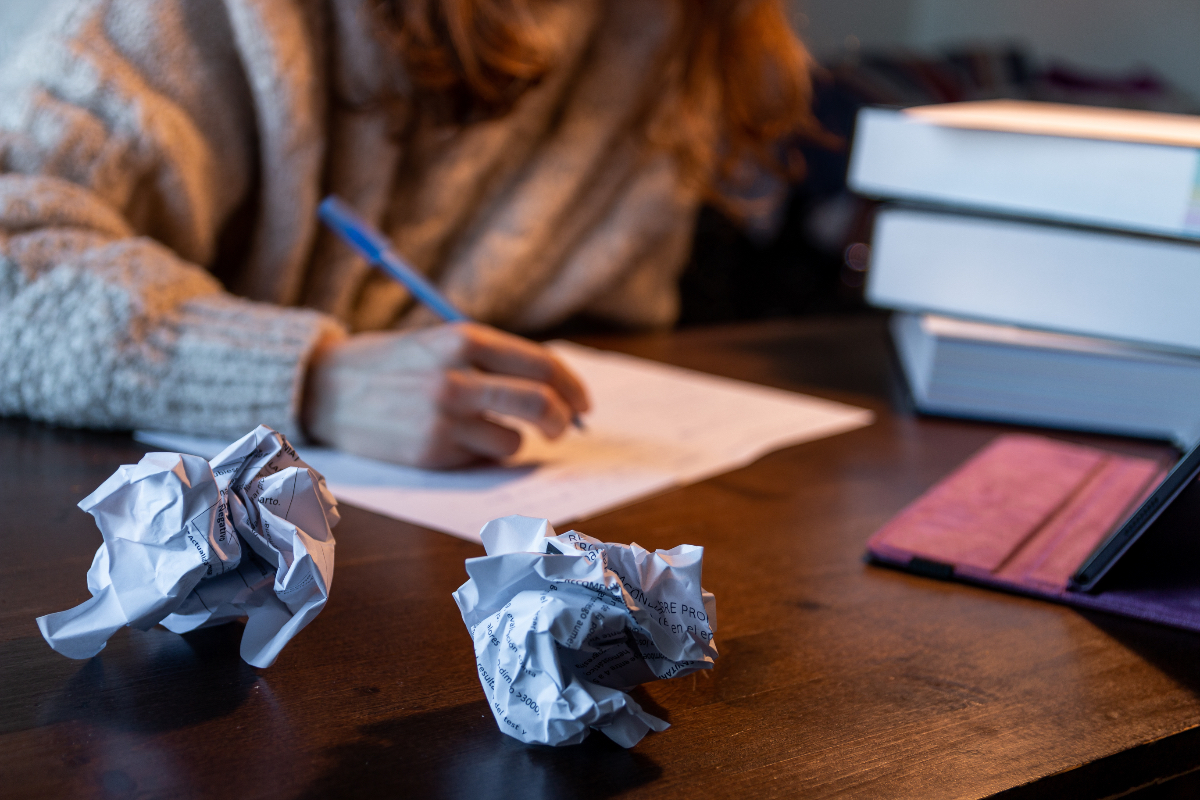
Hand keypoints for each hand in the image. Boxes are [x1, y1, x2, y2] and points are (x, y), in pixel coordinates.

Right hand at [302, 323, 589, 468]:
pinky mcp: (431, 452)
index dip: (573, 387)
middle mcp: (456, 376)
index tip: (584, 403)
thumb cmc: (392, 364)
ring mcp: (443, 418)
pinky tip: (452, 440)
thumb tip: (555, 390)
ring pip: (514, 440)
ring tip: (480, 427)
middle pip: (540, 404)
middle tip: (565, 428)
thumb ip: (493, 360)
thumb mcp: (441, 343)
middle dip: (563, 421)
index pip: (542, 364)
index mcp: (464, 339)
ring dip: (511, 440)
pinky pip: (482, 460)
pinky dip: (480, 455)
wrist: (325, 388)